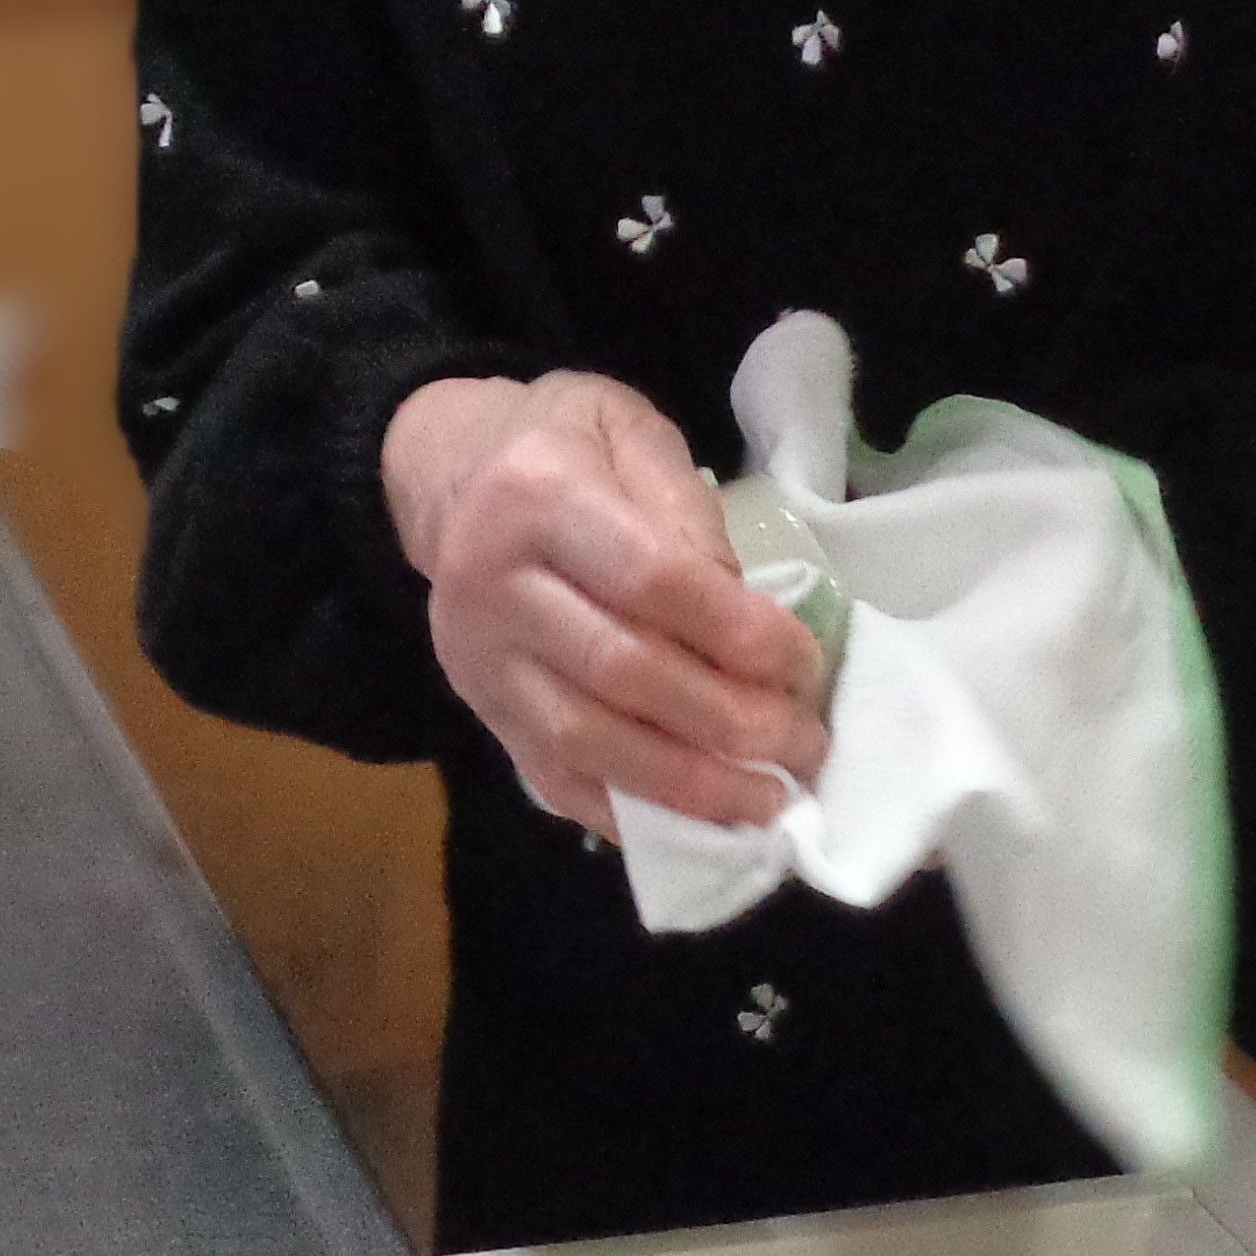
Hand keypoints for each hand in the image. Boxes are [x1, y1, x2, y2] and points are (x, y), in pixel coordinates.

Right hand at [383, 370, 829, 836]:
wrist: (449, 475)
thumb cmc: (561, 444)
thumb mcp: (629, 431)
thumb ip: (686, 510)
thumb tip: (744, 613)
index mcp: (536, 495)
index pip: (651, 580)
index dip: (738, 633)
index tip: (805, 665)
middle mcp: (492, 583)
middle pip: (621, 672)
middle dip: (727, 721)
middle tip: (804, 744)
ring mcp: (479, 658)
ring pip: (585, 742)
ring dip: (687, 785)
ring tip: (766, 800)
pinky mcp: (479, 709)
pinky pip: (553, 779)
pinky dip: (627, 811)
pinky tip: (696, 825)